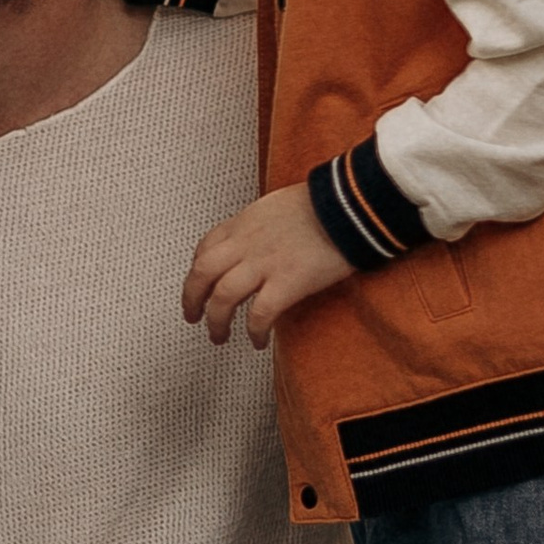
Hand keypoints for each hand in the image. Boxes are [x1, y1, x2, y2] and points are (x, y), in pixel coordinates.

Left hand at [183, 182, 354, 344]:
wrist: (351, 205)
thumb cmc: (324, 203)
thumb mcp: (277, 206)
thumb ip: (260, 225)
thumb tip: (258, 243)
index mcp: (244, 222)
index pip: (205, 248)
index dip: (195, 271)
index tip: (198, 285)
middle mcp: (246, 243)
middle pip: (202, 273)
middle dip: (191, 299)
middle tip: (194, 317)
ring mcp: (265, 263)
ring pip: (222, 297)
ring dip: (216, 321)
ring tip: (219, 336)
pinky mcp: (288, 282)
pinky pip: (259, 314)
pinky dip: (254, 331)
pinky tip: (258, 341)